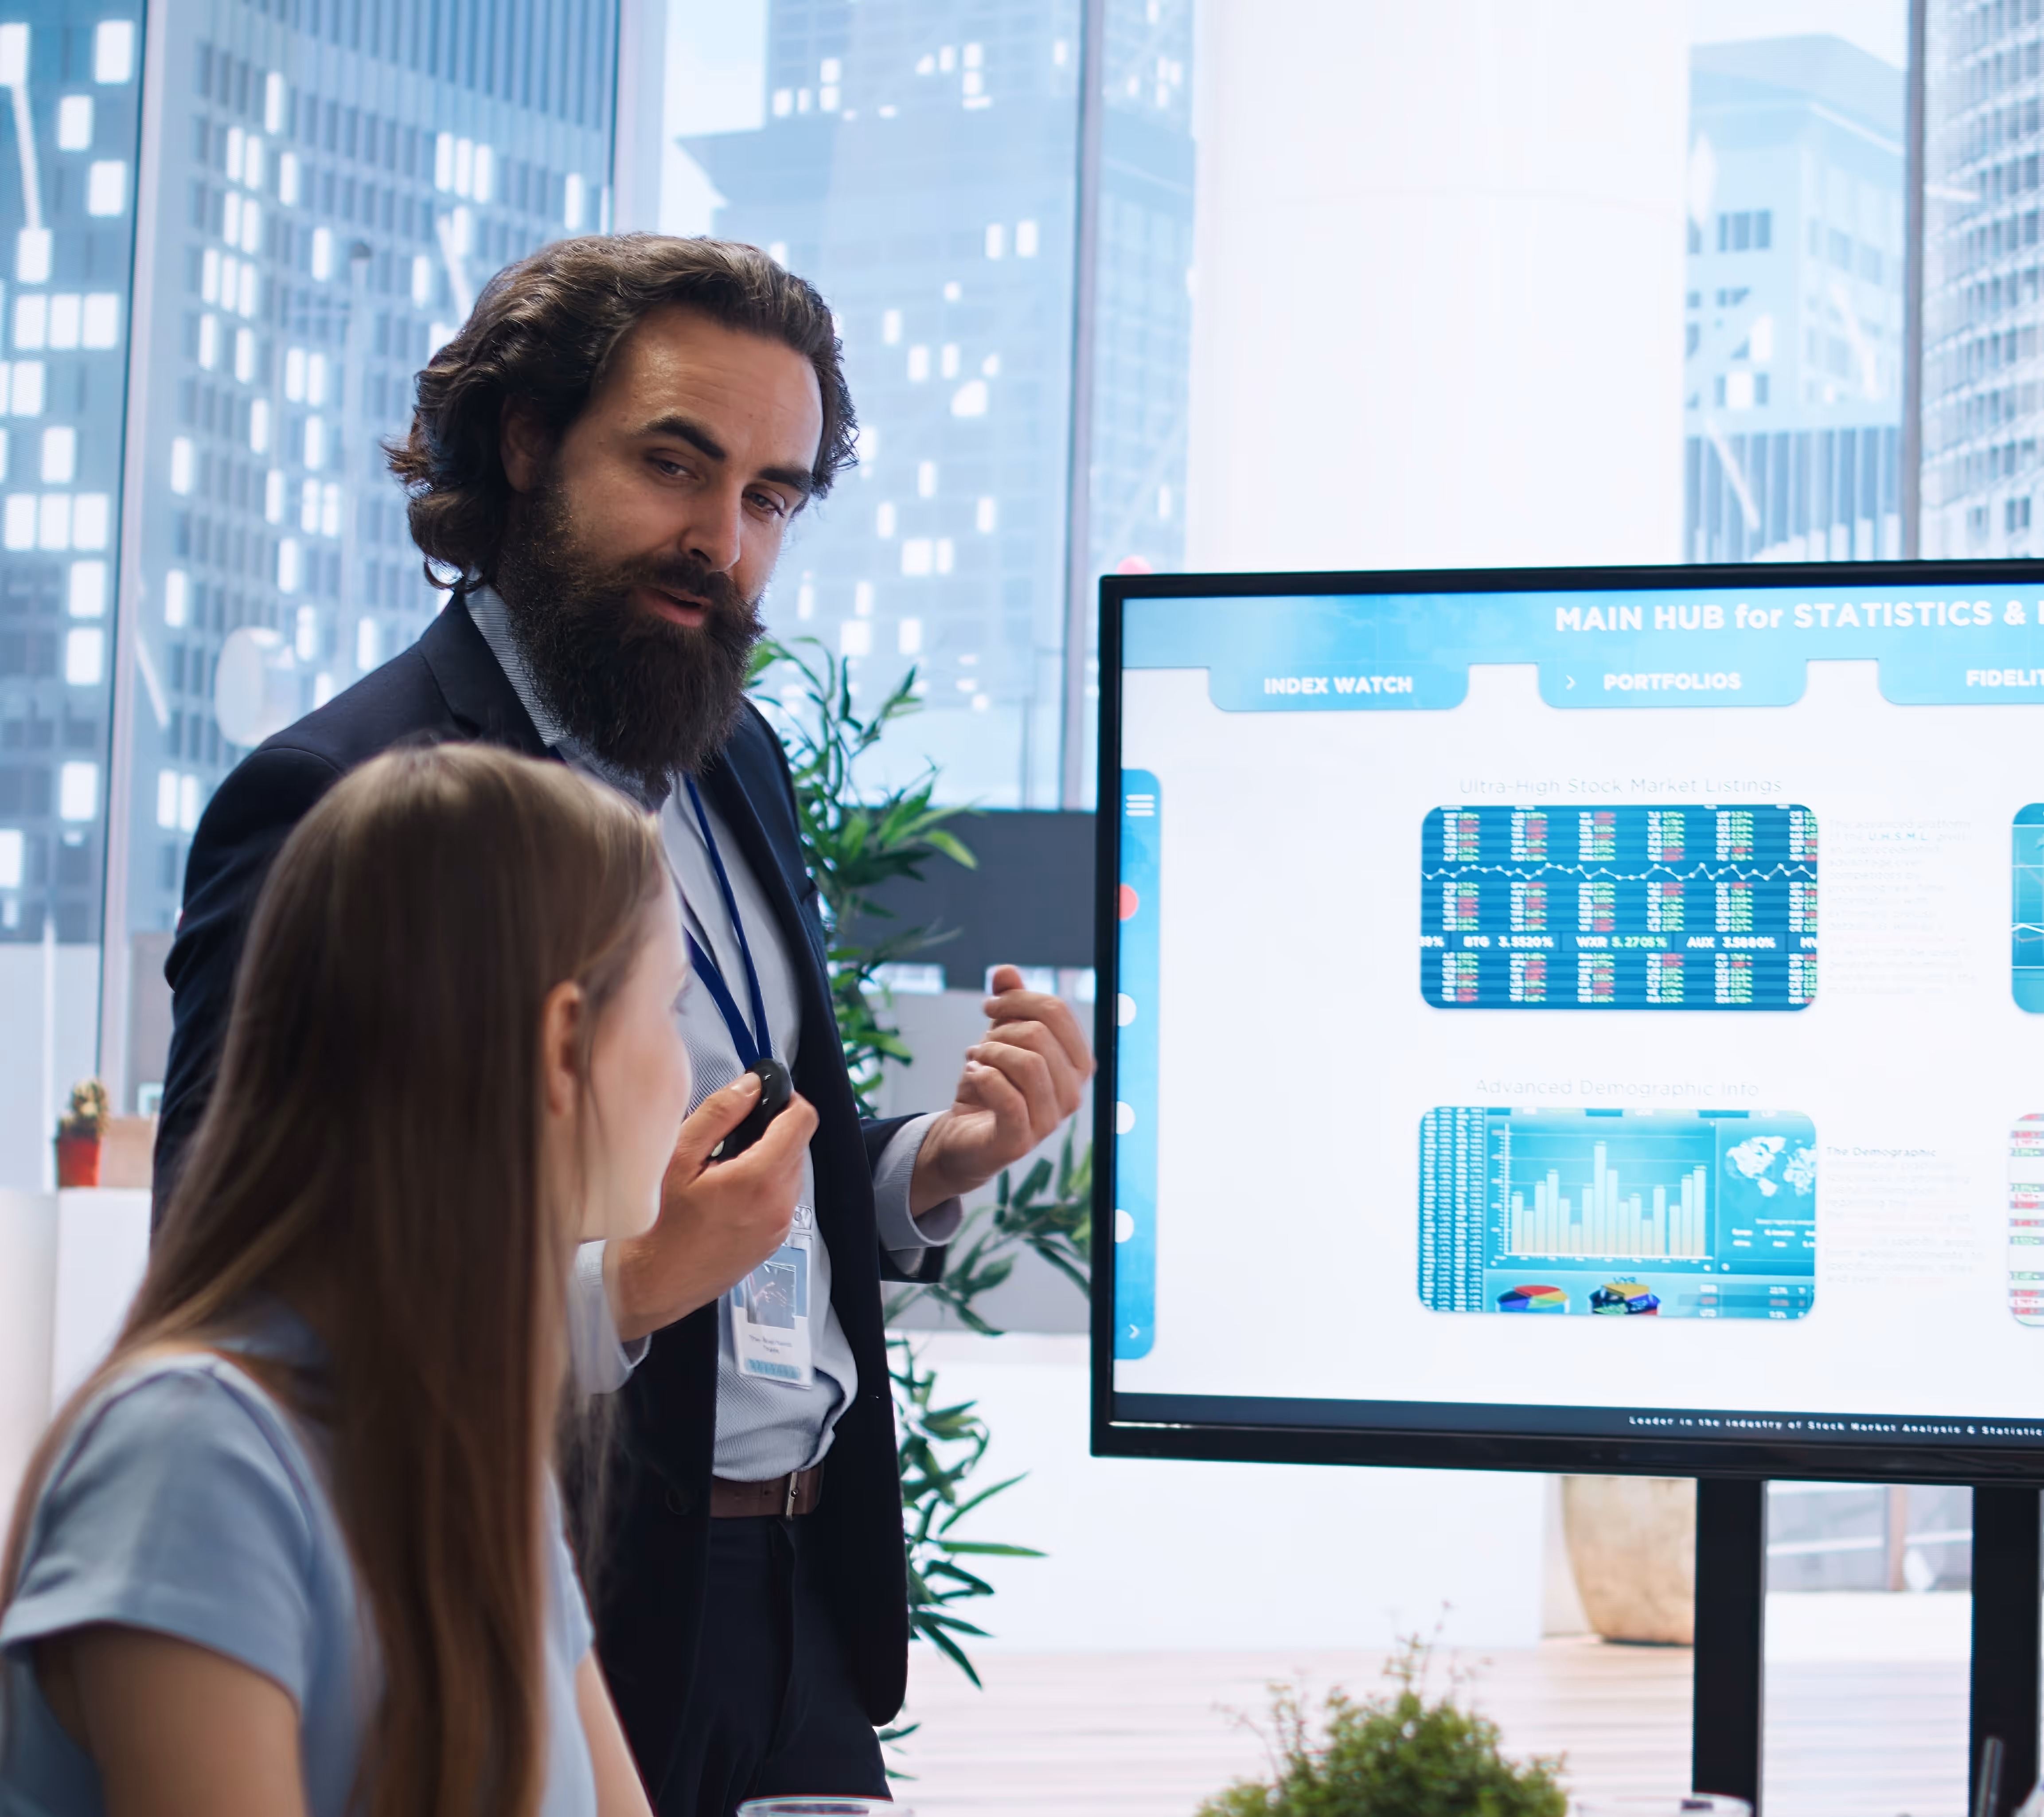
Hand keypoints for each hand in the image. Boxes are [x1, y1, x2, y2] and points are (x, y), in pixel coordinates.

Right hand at [609, 1072, 817, 1340]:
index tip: (759, 1099)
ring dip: (767, 1158)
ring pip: (791, 1171)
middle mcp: (780, 1205)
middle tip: (728, 1137)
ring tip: (723, 1167)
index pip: (803, 1119)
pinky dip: (763, 1185)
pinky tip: (726, 1193)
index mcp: (760, 1180)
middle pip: (798, 1144)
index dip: (785, 1099)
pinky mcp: (773, 1242)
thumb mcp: (678, 1156)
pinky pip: (782, 1197)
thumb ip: (720, 1113)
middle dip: (771, 1130)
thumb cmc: (655, 1226)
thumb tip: (751, 1085)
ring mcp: (779, 1227)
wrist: (648, 1287)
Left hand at [910, 965, 1094, 1214]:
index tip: (991, 1004)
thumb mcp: (1000, 1037)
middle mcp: (1073, 1093)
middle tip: (982, 1044)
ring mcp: (1050, 1121)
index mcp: (1078, 1064)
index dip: (1018, 999)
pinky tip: (972, 1074)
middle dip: (1000, 1030)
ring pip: (1027, 1063)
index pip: (1057, 1012)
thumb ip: (1008, 1003)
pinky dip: (983, 1078)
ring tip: (976, 1059)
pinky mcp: (1020, 1141)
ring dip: (989, 1052)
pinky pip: (1008, 1099)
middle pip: (1039, 1034)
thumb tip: (1004, 971)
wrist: (964, 1136)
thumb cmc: (991, 1084)